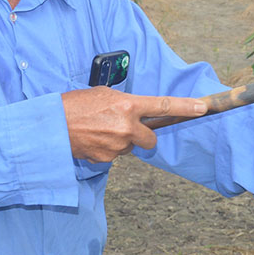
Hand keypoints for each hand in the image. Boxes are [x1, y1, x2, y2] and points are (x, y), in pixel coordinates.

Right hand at [61, 88, 206, 161]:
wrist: (50, 126)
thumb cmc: (74, 105)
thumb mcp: (102, 95)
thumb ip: (124, 103)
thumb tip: (135, 111)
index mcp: (127, 105)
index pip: (163, 106)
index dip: (186, 107)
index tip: (203, 108)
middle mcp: (126, 126)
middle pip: (150, 138)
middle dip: (142, 135)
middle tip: (125, 127)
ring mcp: (117, 145)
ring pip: (131, 147)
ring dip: (122, 141)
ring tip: (99, 130)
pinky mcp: (107, 159)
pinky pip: (115, 156)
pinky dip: (108, 150)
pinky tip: (93, 140)